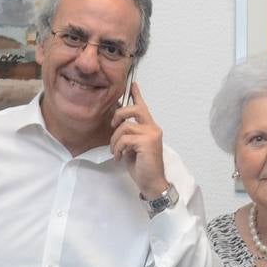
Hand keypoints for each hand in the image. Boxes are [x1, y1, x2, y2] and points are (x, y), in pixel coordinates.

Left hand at [109, 83, 166, 198]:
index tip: (133, 84)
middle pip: (134, 109)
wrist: (152, 183)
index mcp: (150, 128)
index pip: (143, 107)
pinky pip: (124, 139)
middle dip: (119, 114)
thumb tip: (118, 126)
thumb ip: (129, 135)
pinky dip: (118, 148)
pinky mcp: (146, 142)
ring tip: (116, 151)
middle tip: (113, 125)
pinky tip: (120, 157)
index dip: (137, 95)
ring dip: (115, 140)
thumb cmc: (142, 167)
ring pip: (125, 127)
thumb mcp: (133, 147)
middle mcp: (153, 128)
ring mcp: (151, 134)